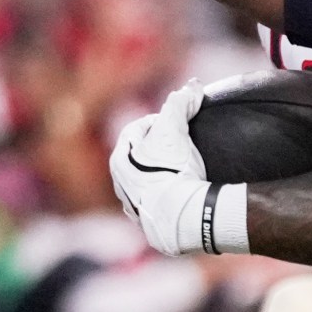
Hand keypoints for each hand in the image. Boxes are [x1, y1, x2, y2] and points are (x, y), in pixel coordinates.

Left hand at [110, 82, 207, 254]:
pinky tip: (183, 195)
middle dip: (160, 149)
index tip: (179, 122)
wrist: (184, 216)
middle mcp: (120, 184)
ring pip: (147, 182)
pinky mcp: (150, 226)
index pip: (138, 129)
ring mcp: (134, 207)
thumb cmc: (174, 169)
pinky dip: (168, 198)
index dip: (160, 121)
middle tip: (183, 145)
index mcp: (119, 158)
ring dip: (162, 175)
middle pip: (141, 157)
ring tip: (185, 171)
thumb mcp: (174, 128)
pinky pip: (157, 205)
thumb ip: (180, 103)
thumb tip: (192, 85)